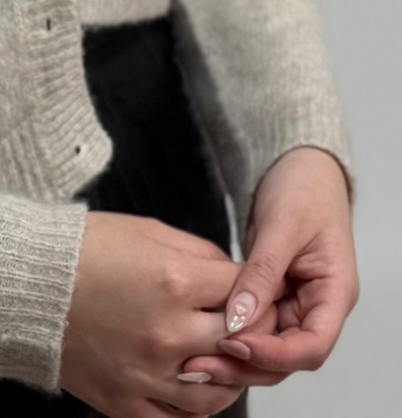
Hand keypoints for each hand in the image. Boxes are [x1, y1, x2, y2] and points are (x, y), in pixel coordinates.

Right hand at [60, 211, 280, 416]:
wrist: (28, 283)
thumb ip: (199, 255)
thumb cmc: (85, 251)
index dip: (256, 288)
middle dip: (255, 330)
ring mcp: (147, 375)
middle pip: (241, 342)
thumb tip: (233, 277)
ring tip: (226, 356)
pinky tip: (196, 384)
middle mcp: (168, 334)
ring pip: (220, 391)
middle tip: (252, 322)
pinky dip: (196, 405)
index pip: (244, 292)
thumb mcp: (149, 232)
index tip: (254, 288)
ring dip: (232, 373)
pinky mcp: (126, 403)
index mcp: (175, 282)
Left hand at [177, 146, 358, 390]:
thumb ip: (263, 273)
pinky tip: (202, 336)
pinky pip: (255, 326)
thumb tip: (239, 320)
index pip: (312, 346)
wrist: (298, 165)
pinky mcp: (273, 296)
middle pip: (288, 358)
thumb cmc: (303, 187)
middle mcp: (318, 307)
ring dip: (235, 355)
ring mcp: (295, 304)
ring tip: (194, 359)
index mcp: (334, 293)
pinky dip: (232, 334)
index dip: (274, 354)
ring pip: (268, 348)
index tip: (234, 344)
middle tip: (202, 364)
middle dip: (247, 364)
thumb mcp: (282, 226)